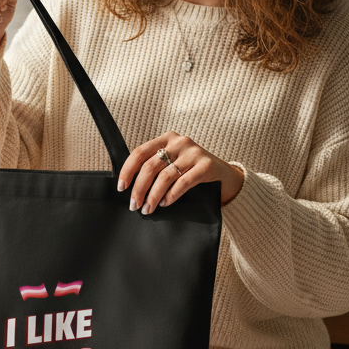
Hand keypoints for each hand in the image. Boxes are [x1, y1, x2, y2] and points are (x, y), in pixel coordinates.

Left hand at [118, 131, 244, 213]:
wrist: (226, 176)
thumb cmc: (193, 172)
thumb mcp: (174, 163)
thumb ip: (156, 168)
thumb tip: (131, 188)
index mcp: (167, 139)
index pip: (140, 153)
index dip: (127, 171)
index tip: (121, 188)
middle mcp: (179, 142)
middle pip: (150, 166)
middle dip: (139, 188)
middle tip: (134, 205)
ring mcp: (193, 153)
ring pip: (165, 176)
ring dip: (153, 196)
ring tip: (148, 209)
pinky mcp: (206, 165)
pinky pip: (183, 182)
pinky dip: (171, 195)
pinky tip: (165, 203)